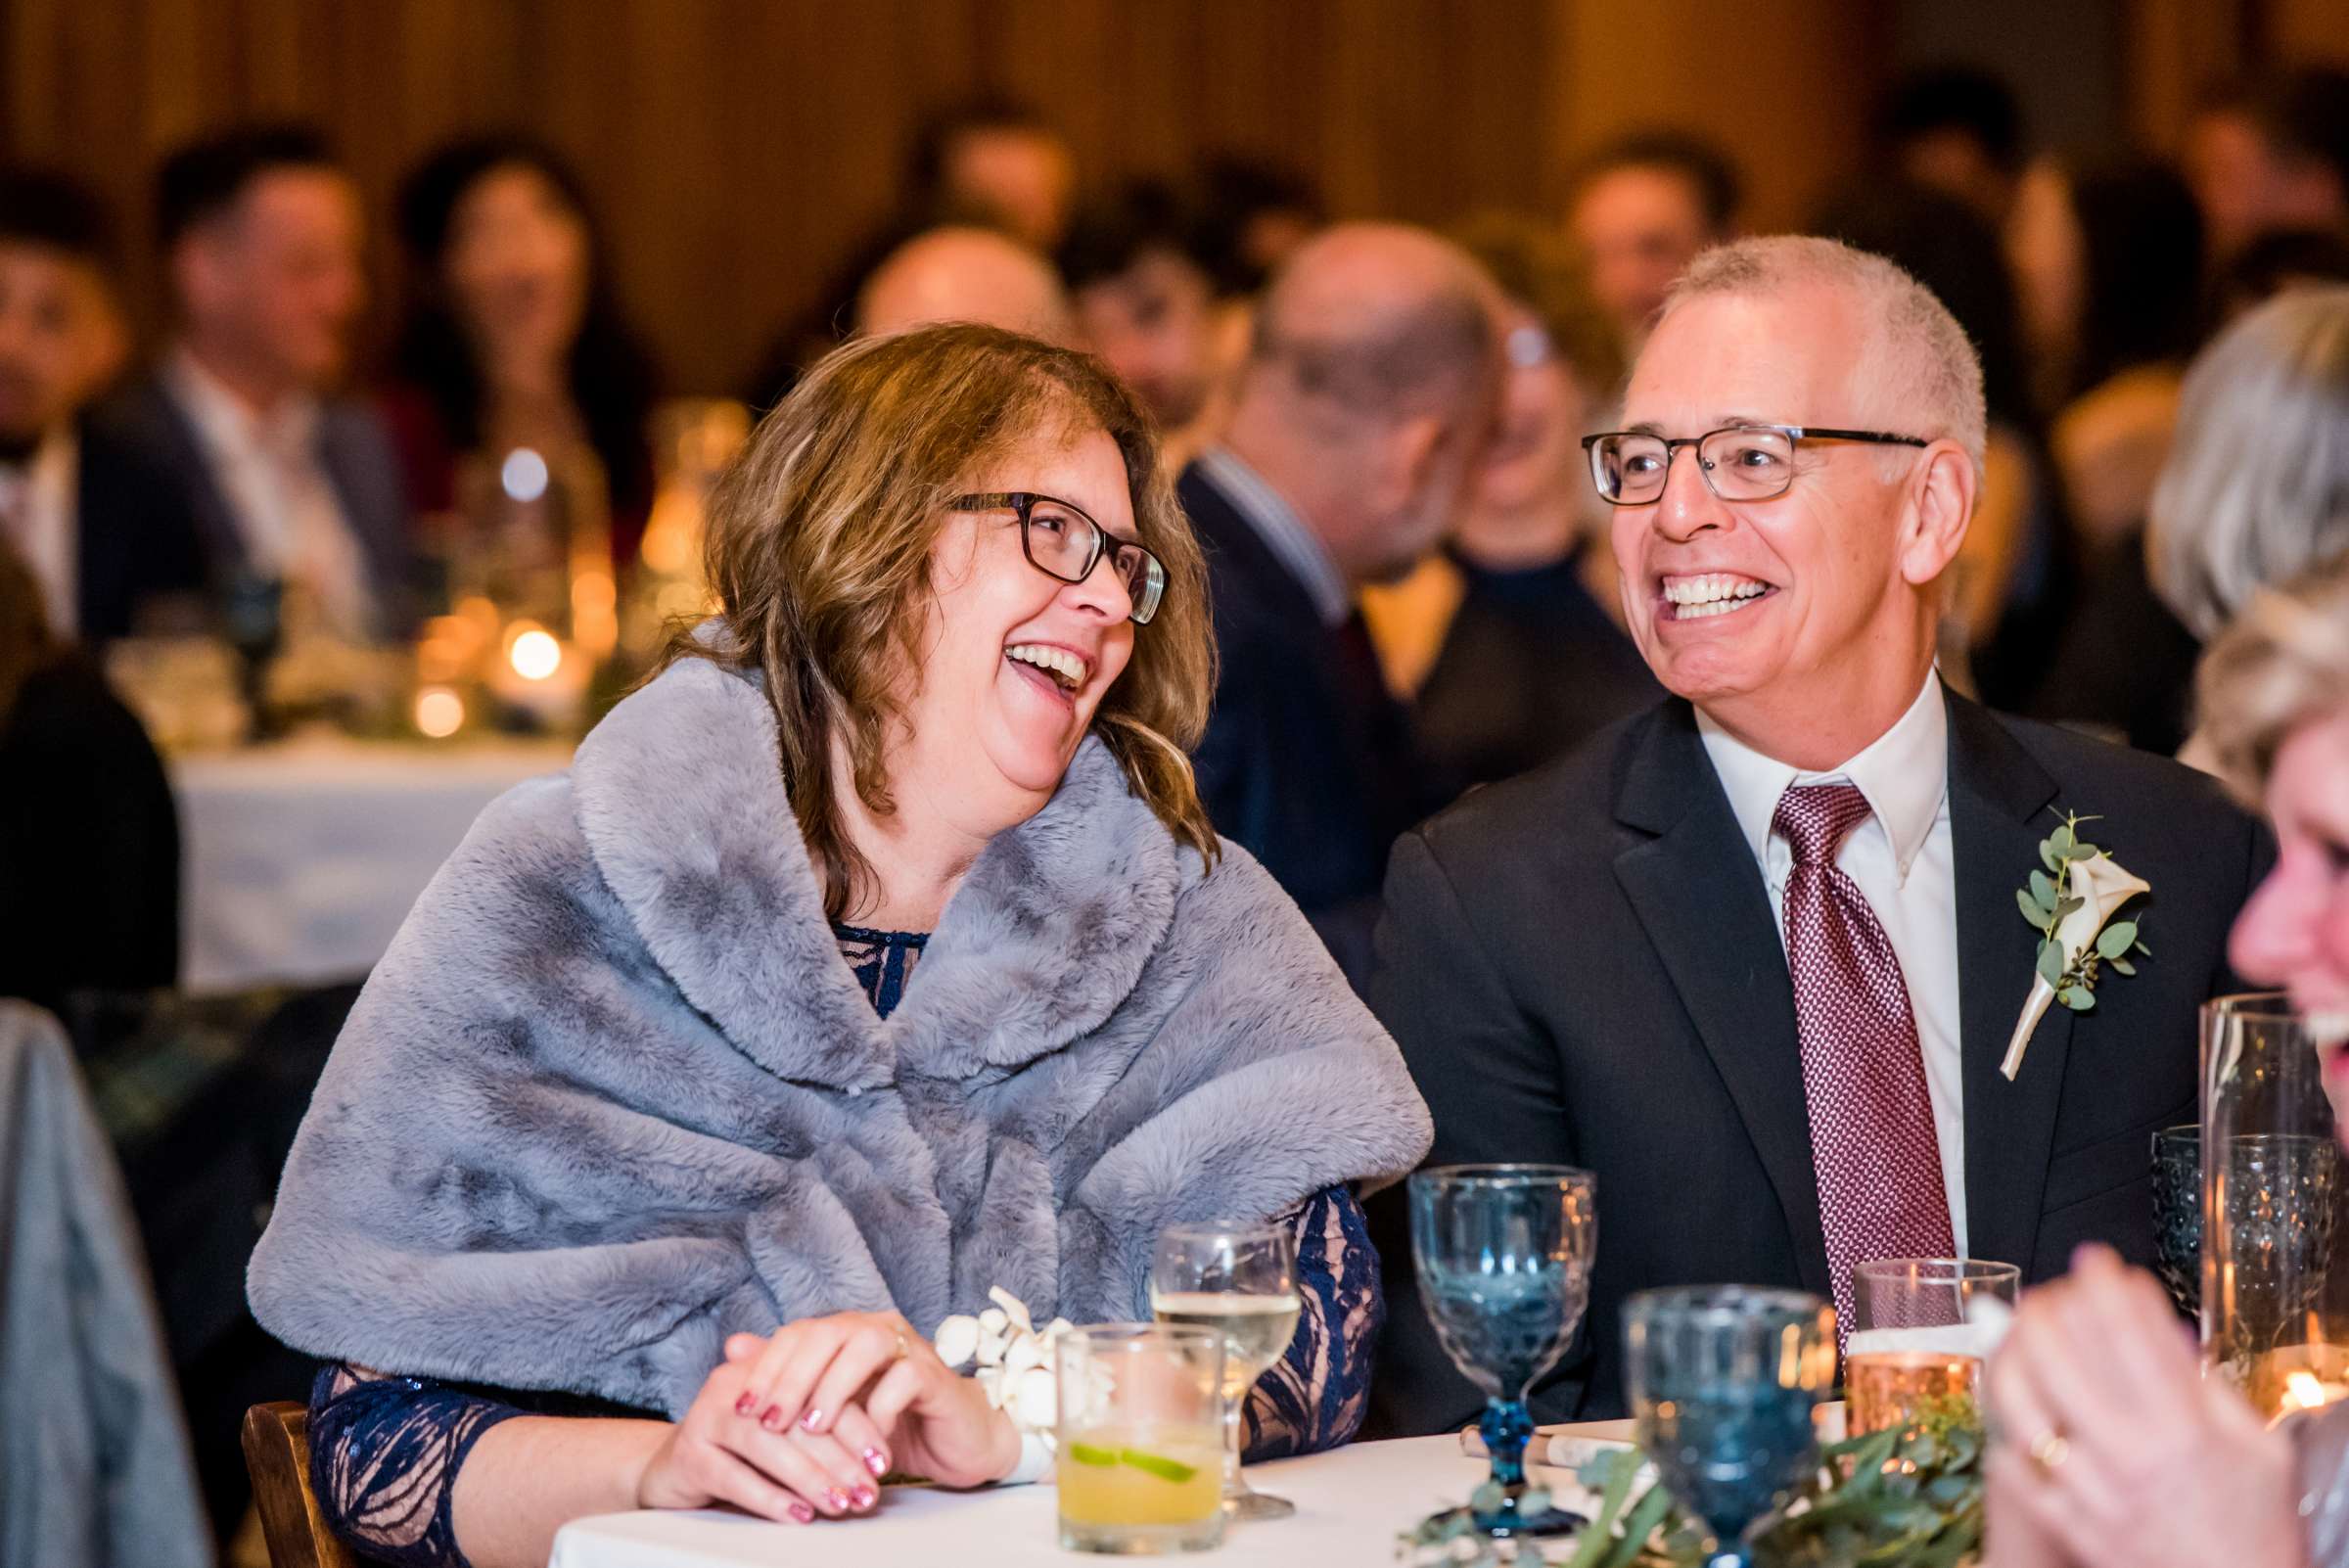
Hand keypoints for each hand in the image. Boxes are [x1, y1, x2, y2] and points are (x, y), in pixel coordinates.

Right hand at [635, 1352, 890, 1522]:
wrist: (671, 1465)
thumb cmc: (741, 1447)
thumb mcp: (784, 1427)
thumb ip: (827, 1423)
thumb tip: (887, 1443)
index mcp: (765, 1368)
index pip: (820, 1392)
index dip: (857, 1428)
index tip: (883, 1462)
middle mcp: (734, 1385)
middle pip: (796, 1421)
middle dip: (840, 1461)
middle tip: (868, 1492)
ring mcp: (707, 1418)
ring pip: (768, 1448)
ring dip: (810, 1480)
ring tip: (841, 1505)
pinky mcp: (689, 1456)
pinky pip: (736, 1479)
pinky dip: (772, 1499)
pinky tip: (799, 1515)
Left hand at [726, 1311, 1020, 1488]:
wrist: (955, 1442)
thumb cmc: (888, 1423)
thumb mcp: (829, 1408)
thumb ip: (787, 1378)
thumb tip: (732, 1346)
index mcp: (848, 1332)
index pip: (799, 1332)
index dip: (767, 1366)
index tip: (742, 1407)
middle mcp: (877, 1329)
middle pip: (827, 1333)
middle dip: (792, 1377)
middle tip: (768, 1419)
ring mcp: (910, 1348)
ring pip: (865, 1346)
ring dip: (832, 1387)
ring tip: (811, 1427)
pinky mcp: (936, 1376)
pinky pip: (904, 1380)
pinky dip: (879, 1409)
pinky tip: (865, 1441)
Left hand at [1984, 1245, 2305, 1567]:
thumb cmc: (2254, 1529)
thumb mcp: (2258, 1450)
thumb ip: (2210, 1390)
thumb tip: (2163, 1334)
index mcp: (2182, 1431)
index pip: (2129, 1332)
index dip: (2105, 1282)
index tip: (2094, 1259)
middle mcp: (2130, 1456)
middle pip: (2058, 1354)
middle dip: (2046, 1306)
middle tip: (2050, 1292)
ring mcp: (2090, 1490)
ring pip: (2020, 1403)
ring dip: (2008, 1356)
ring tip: (2013, 1335)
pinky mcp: (2066, 1522)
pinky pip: (2013, 1464)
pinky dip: (2004, 1428)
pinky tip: (2010, 1406)